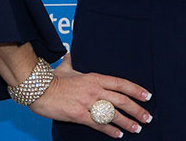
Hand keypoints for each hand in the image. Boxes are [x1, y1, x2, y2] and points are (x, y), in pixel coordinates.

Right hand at [29, 54, 151, 137]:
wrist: (38, 89)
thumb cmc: (52, 78)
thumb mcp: (66, 66)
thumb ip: (72, 60)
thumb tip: (70, 52)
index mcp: (95, 77)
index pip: (121, 83)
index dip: (136, 89)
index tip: (147, 96)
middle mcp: (95, 90)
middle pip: (121, 100)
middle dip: (137, 109)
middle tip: (147, 117)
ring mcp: (88, 103)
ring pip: (113, 114)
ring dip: (127, 122)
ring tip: (137, 128)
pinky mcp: (79, 115)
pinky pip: (98, 124)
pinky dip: (110, 130)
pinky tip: (118, 134)